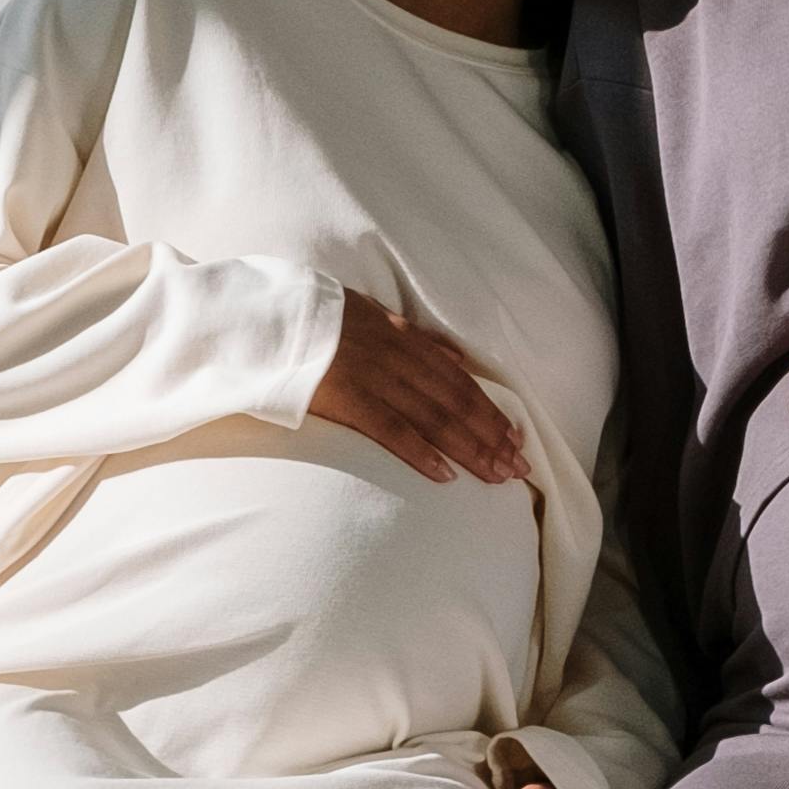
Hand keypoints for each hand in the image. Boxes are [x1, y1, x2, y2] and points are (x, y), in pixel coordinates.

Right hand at [309, 287, 530, 485]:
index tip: (514, 435)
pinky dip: (422, 453)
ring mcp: (375, 380)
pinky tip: (446, 475)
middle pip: (456, 402)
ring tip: (496, 475)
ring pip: (434, 418)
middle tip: (518, 466)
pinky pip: (392, 430)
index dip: (489, 409)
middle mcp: (397, 359)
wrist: (270, 318)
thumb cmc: (318, 318)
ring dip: (469, 448)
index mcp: (404, 338)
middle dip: (491, 436)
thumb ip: (416, 337)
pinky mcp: (349, 400)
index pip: (459, 380)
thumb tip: (458, 358)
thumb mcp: (373, 313)